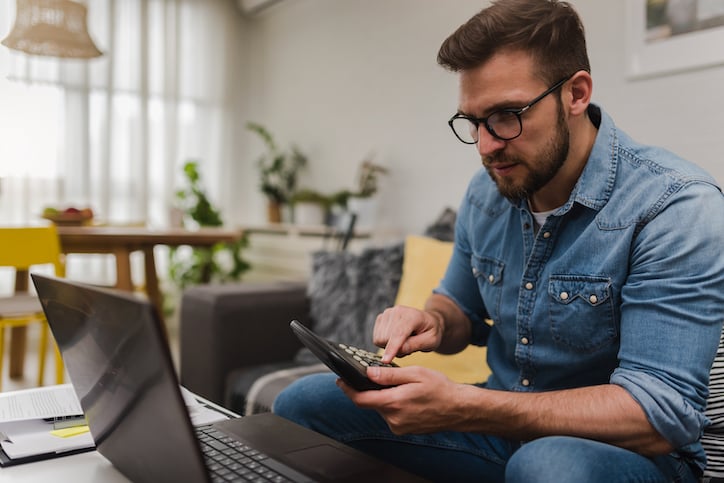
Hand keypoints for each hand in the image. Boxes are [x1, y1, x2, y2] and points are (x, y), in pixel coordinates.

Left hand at [337, 365, 464, 434]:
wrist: (458, 409)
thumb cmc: (440, 388)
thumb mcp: (415, 374)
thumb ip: (389, 375)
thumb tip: (368, 372)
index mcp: (394, 403)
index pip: (361, 399)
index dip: (348, 390)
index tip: (340, 381)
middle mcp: (394, 418)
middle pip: (371, 402)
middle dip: (372, 389)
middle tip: (382, 377)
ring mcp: (398, 427)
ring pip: (381, 408)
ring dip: (385, 397)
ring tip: (403, 387)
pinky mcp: (403, 430)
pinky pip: (391, 415)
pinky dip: (393, 404)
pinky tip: (407, 397)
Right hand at [373, 305, 444, 362]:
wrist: (427, 320)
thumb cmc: (430, 332)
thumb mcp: (431, 341)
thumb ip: (415, 345)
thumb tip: (399, 350)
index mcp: (412, 316)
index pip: (398, 333)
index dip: (391, 348)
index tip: (385, 361)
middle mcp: (397, 311)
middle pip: (385, 339)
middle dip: (395, 349)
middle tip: (409, 347)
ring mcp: (387, 313)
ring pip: (379, 340)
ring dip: (390, 347)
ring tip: (404, 342)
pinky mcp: (381, 318)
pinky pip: (376, 338)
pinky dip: (385, 343)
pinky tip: (397, 339)